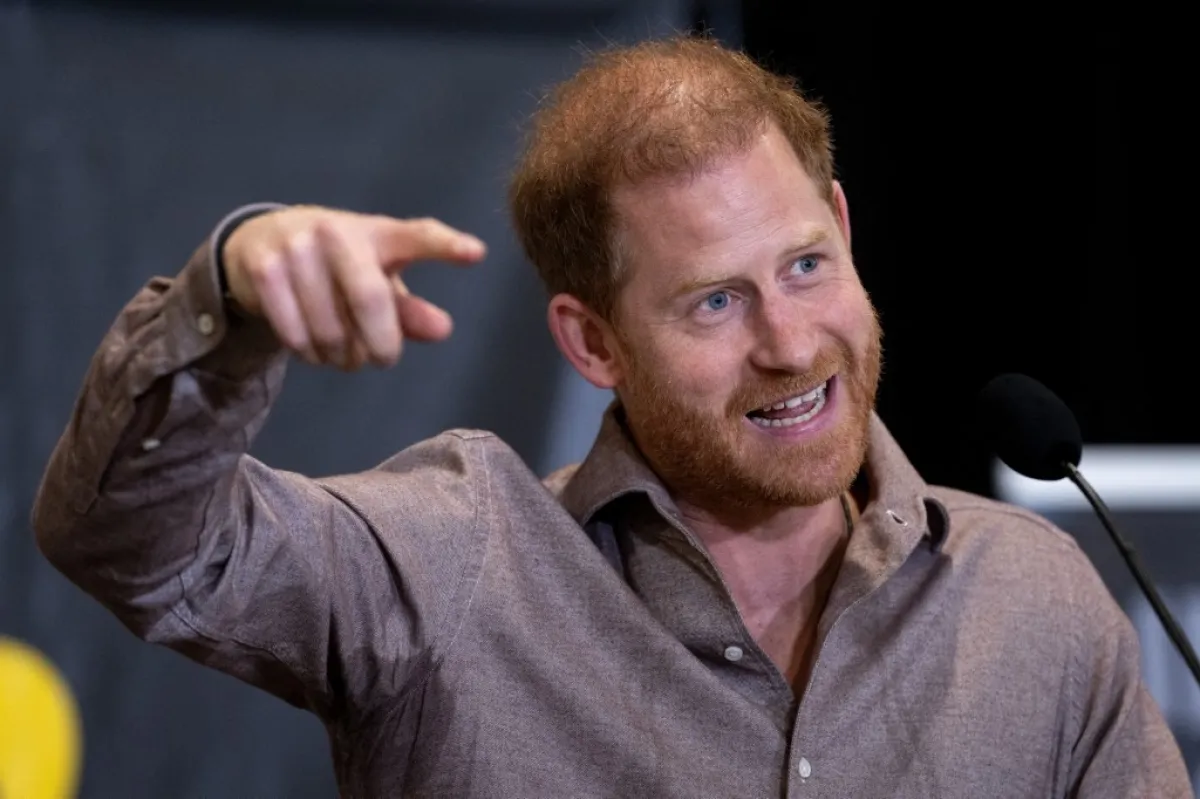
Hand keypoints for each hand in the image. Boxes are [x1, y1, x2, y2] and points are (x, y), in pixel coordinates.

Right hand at [221, 206, 485, 369]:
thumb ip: (410, 310)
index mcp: (379, 233)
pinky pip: (296, 336)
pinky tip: (313, 347)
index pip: (418, 237)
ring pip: (330, 330)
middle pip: (370, 299)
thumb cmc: (338, 268)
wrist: (260, 243)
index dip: (446, 247)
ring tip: (342, 352)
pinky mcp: (264, 269)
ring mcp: (297, 247)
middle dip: (381, 343)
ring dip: (341, 357)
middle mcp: (337, 232)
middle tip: (384, 359)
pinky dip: (310, 354)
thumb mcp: (377, 281)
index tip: (476, 254)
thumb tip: (442, 330)